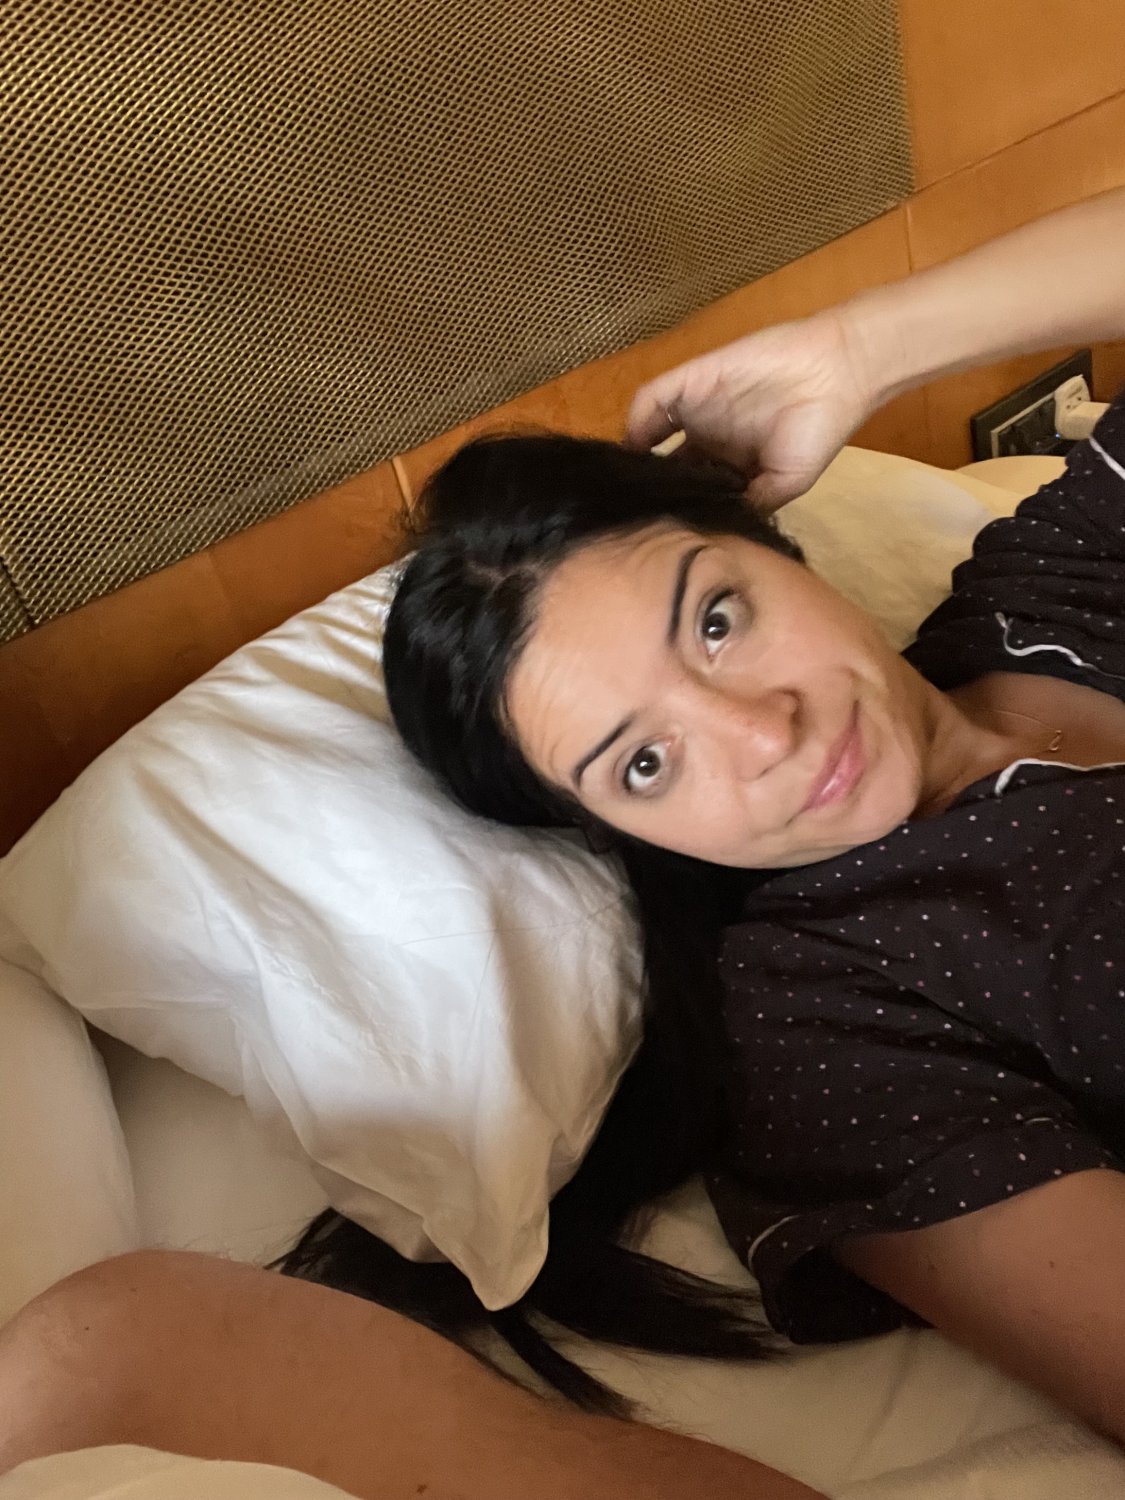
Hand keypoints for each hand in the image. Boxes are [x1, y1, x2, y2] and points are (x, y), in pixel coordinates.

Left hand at [625, 309, 876, 510]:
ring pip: (650, 431)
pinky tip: (632, 444)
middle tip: (628, 505)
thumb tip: (715, 533)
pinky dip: (638, 418)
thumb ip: (750, 506)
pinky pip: (655, 397)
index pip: (688, 489)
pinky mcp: (695, 379)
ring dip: (634, 453)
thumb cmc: (819, 430)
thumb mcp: (786, 484)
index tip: (652, 526)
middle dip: (646, 483)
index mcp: (728, 465)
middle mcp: (707, 438)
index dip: (670, 505)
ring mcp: (698, 408)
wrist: (840, 371)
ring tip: (623, 479)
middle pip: (662, 464)